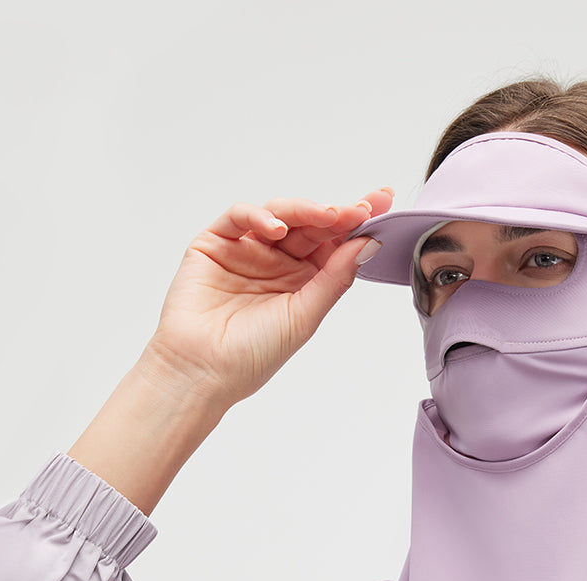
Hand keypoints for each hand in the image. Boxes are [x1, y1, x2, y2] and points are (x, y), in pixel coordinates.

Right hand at [142, 189, 392, 408]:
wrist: (203, 372)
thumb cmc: (253, 354)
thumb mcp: (306, 315)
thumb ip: (336, 278)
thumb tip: (369, 245)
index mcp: (304, 279)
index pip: (334, 243)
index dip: (356, 223)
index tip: (382, 203)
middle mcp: (278, 261)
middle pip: (311, 225)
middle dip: (337, 213)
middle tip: (361, 208)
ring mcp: (247, 250)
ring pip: (280, 215)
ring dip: (304, 211)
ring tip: (327, 216)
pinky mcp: (214, 244)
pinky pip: (238, 218)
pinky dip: (258, 216)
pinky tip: (276, 228)